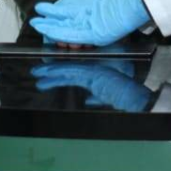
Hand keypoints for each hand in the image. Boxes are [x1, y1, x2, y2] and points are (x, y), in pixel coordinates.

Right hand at [30, 0, 150, 45]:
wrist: (137, 2)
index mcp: (92, 13)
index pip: (70, 16)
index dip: (56, 15)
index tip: (43, 10)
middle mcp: (90, 23)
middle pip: (66, 26)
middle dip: (49, 25)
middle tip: (35, 23)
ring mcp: (92, 30)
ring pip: (67, 32)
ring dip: (51, 30)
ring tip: (37, 26)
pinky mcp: (95, 35)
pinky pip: (74, 35)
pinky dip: (61, 33)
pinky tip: (49, 31)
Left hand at [31, 61, 152, 111]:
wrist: (133, 97)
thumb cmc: (124, 94)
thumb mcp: (107, 97)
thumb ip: (98, 98)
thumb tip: (89, 100)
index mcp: (93, 76)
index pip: (72, 74)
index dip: (58, 74)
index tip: (47, 77)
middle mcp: (91, 70)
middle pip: (66, 70)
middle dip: (51, 72)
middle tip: (37, 73)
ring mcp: (91, 71)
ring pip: (66, 70)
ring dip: (50, 72)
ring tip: (37, 74)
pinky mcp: (91, 73)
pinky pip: (71, 72)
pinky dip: (58, 72)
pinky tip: (47, 75)